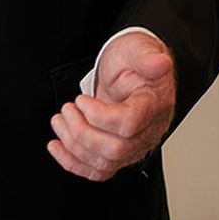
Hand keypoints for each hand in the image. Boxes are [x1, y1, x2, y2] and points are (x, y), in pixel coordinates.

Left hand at [47, 31, 176, 180]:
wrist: (132, 71)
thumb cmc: (134, 60)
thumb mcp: (139, 48)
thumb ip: (148, 56)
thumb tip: (160, 63)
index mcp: (154, 105)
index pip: (129, 124)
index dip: (100, 116)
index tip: (82, 100)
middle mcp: (146, 130)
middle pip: (115, 150)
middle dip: (82, 132)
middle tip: (68, 109)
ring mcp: (133, 145)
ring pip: (104, 162)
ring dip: (73, 144)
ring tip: (60, 119)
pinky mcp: (118, 153)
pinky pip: (98, 171)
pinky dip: (73, 163)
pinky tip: (58, 147)